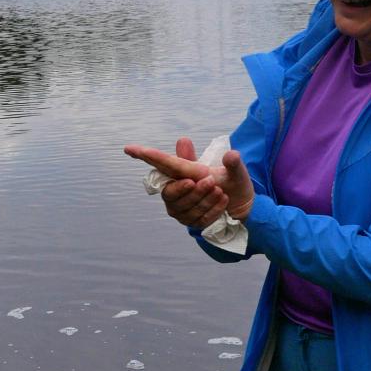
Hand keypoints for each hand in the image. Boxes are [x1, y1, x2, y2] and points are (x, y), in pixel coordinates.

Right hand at [123, 138, 255, 227]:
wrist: (241, 205)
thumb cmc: (231, 183)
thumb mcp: (232, 171)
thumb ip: (230, 163)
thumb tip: (231, 155)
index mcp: (179, 172)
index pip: (158, 163)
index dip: (143, 155)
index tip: (129, 148)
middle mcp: (175, 191)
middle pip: (170, 193)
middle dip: (190, 189)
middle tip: (210, 181)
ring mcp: (180, 209)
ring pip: (185, 207)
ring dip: (205, 199)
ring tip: (220, 191)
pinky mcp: (190, 222)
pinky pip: (198, 218)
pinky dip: (212, 210)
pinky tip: (223, 202)